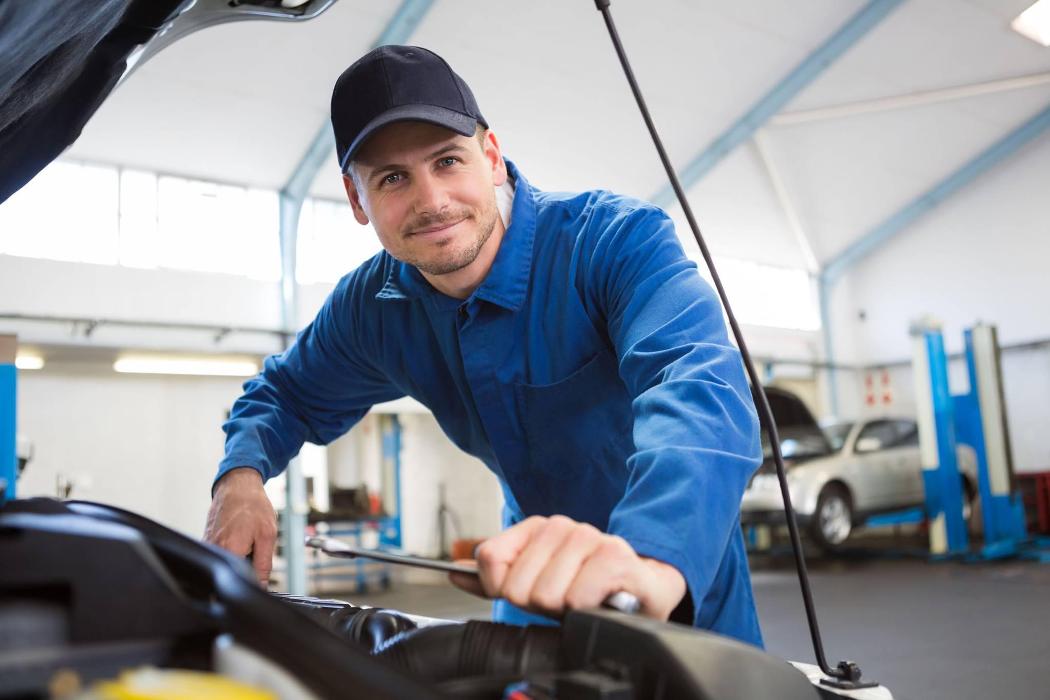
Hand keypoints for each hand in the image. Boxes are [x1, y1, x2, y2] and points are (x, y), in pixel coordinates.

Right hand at [204, 467, 276, 586]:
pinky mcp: (205, 539)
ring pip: (225, 562)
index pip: (239, 580)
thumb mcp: (267, 535)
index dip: (252, 581)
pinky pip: (220, 553)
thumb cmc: (253, 505)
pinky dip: (232, 548)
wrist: (238, 484)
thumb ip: (263, 565)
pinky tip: (238, 535)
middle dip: (245, 567)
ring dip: (239, 556)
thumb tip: (261, 587)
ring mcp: (207, 544)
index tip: (259, 576)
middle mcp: (214, 549)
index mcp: (230, 550)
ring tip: (246, 537)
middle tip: (254, 548)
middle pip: (230, 571)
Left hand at [449, 515, 685, 620]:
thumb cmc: (586, 587)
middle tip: (563, 600)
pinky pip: (577, 598)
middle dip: (538, 605)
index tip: (527, 593)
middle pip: (517, 585)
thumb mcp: (536, 581)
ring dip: (564, 610)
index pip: (490, 558)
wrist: (641, 590)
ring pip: (546, 594)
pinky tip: (599, 601)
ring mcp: (589, 537)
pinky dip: (586, 610)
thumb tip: (453, 569)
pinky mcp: (614, 557)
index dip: (501, 588)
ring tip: (582, 601)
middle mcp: (561, 526)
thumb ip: (494, 576)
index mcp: (538, 528)